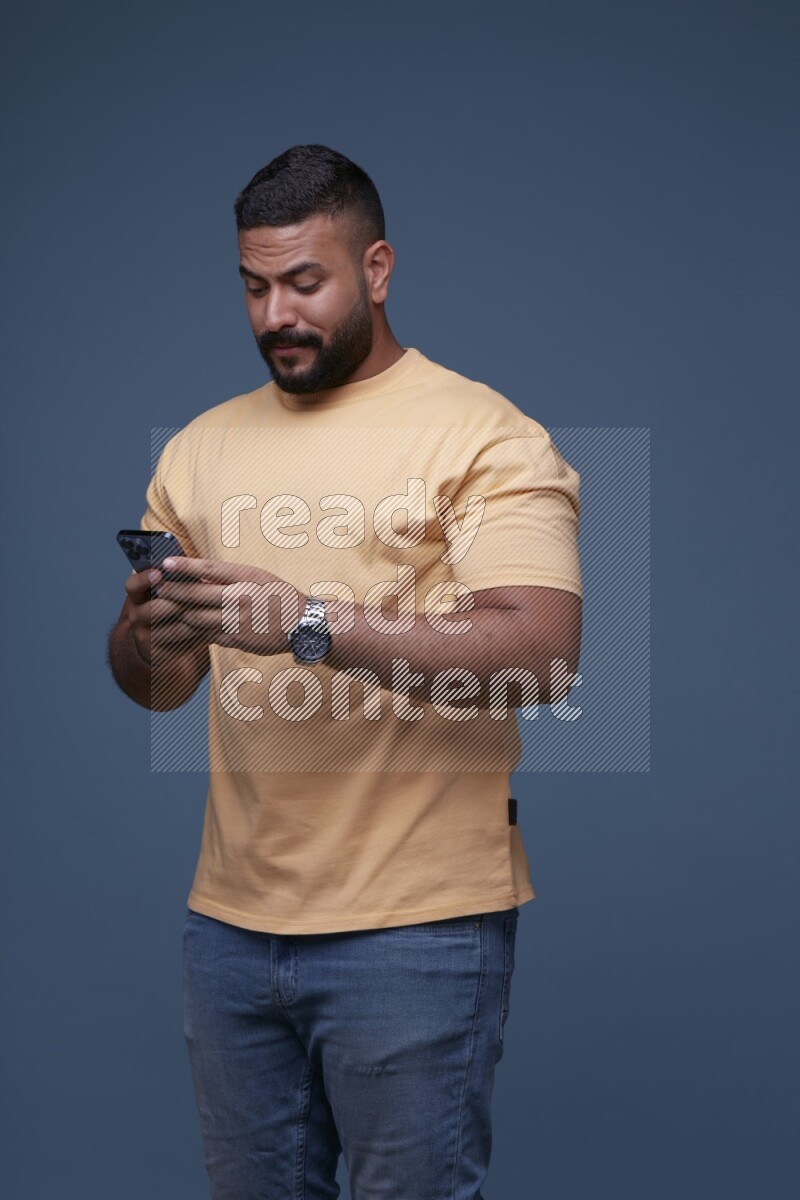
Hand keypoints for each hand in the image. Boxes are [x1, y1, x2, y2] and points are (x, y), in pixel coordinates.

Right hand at [123, 565, 208, 663]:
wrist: (158, 641)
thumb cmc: (170, 605)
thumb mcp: (167, 590)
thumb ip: (175, 579)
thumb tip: (195, 568)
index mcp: (137, 596)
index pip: (132, 585)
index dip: (144, 579)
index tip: (159, 573)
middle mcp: (137, 616)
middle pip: (155, 609)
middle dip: (179, 600)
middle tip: (200, 594)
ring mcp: (146, 637)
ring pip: (174, 627)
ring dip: (196, 618)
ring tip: (216, 609)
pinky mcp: (159, 654)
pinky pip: (183, 643)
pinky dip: (201, 633)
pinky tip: (216, 625)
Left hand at [154, 556, 305, 656]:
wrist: (302, 626)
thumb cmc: (279, 596)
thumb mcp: (258, 578)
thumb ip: (230, 577)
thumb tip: (198, 575)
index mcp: (246, 578)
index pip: (209, 569)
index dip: (184, 566)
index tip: (165, 563)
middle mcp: (240, 599)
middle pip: (196, 595)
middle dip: (173, 591)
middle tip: (159, 588)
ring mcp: (237, 622)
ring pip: (196, 618)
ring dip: (180, 612)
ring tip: (168, 607)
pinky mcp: (236, 640)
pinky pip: (207, 634)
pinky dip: (196, 630)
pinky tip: (187, 626)